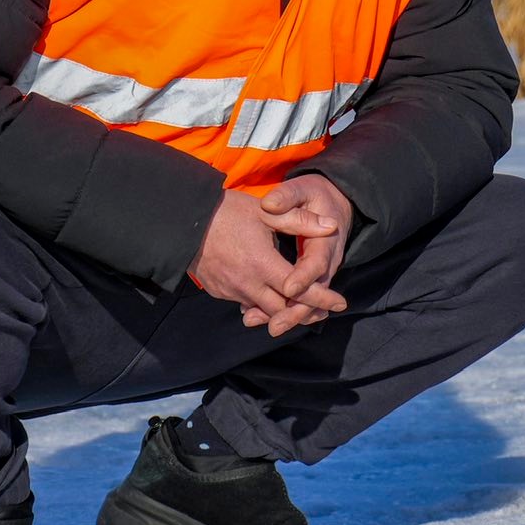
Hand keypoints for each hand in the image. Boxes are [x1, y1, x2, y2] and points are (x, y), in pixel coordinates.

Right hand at [190, 185, 346, 337]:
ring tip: (302, 307)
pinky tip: (272, 298)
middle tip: (324, 311)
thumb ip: (300, 221)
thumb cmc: (227, 213)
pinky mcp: (219, 292)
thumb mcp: (266, 213)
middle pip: (283, 310)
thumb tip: (331, 227)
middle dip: (305, 312)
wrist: (183, 222)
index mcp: (262, 264)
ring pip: (264, 311)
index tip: (341, 303)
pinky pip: (246, 304)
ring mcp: (231, 291)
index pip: (300, 290)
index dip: (323, 298)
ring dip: (284, 310)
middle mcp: (247, 284)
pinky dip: (262, 305)